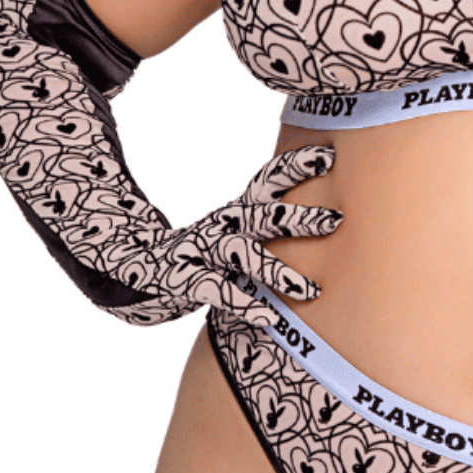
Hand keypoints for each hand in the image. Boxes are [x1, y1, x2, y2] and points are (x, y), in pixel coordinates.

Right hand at [110, 144, 342, 327]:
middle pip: (263, 216)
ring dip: (277, 271)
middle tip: (337, 219)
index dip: (297, 166)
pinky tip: (269, 317)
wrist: (136, 269)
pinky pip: (216, 291)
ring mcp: (202, 252)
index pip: (269, 180)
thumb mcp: (236, 229)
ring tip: (312, 291)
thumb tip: (330, 215)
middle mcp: (223, 226)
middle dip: (300, 217)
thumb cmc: (203, 253)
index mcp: (237, 211)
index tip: (330, 155)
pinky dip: (243, 303)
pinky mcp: (184, 281)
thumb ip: (269, 221)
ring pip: (242, 255)